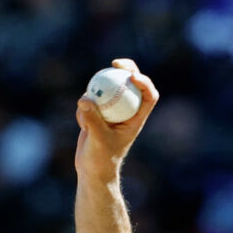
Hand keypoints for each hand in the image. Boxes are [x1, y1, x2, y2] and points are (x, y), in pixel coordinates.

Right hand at [73, 57, 159, 185]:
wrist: (91, 169)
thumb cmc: (101, 159)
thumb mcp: (98, 140)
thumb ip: (92, 120)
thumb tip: (86, 99)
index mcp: (136, 118)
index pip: (149, 96)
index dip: (145, 83)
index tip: (132, 76)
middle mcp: (127, 111)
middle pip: (131, 83)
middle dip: (126, 68)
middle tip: (115, 63)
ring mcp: (112, 109)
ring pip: (107, 88)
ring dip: (94, 95)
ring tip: (87, 120)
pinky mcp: (97, 110)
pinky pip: (89, 99)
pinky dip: (83, 109)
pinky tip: (83, 127)